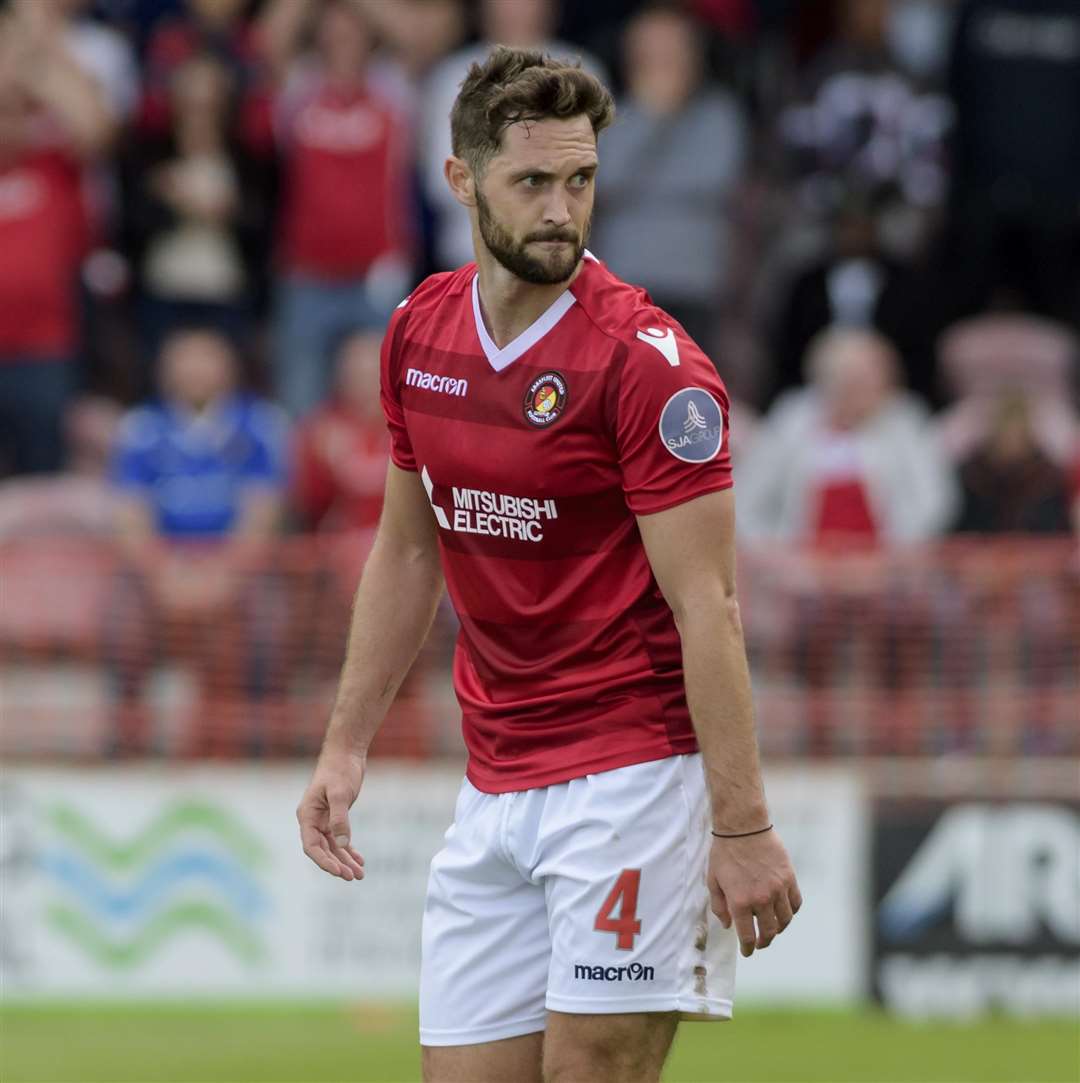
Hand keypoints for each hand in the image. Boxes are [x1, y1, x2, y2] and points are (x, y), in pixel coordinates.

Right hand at [296, 743, 366, 880]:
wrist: (346, 753)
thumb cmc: (339, 770)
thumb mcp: (340, 793)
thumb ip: (340, 819)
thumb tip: (341, 845)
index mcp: (307, 815)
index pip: (311, 846)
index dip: (324, 861)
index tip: (339, 872)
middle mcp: (312, 820)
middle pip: (322, 850)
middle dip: (337, 865)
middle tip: (353, 877)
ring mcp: (323, 819)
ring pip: (332, 847)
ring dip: (345, 861)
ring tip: (360, 875)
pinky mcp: (335, 816)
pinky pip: (339, 838)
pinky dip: (348, 849)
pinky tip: (360, 860)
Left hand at [708, 829, 801, 957]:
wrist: (743, 827)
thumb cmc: (724, 852)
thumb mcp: (713, 879)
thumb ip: (719, 905)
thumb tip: (727, 925)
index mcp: (740, 901)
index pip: (747, 936)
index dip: (748, 948)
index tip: (747, 951)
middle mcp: (761, 899)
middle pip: (768, 932)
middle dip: (764, 942)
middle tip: (760, 943)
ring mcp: (777, 889)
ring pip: (784, 920)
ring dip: (778, 929)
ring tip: (772, 929)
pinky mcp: (789, 878)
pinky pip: (795, 903)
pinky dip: (791, 912)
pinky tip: (784, 912)